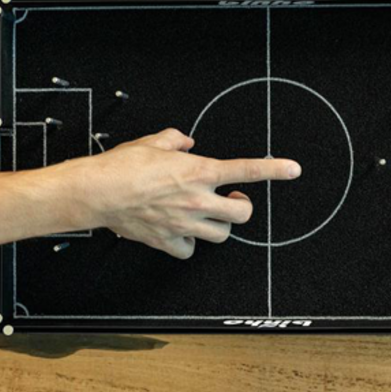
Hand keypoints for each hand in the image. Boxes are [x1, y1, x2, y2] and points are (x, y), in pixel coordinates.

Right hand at [68, 128, 301, 259]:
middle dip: (242, 207)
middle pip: (242, 214)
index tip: (292, 169)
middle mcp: (198, 200)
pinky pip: (191, 250)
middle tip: (233, 201)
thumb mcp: (154, 142)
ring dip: (219, 226)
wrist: (98, 191)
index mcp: (200, 172)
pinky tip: (182, 233)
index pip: (246, 170)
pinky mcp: (168, 240)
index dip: (274, 170)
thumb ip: (176, 140)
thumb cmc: (123, 165)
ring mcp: (185, 223)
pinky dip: (190, 244)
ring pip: (221, 235)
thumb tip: (185, 143)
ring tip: (207, 216)